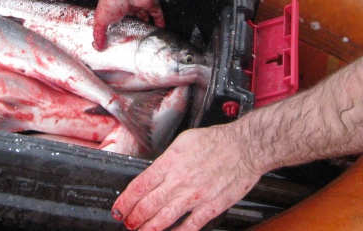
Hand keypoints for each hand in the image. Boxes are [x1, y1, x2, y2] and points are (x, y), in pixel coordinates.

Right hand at [92, 0, 165, 49]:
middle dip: (130, 26)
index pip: (111, 17)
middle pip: (129, 17)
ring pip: (143, 16)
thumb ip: (99, 33)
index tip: (114, 37)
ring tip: (145, 36)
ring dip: (144, 25)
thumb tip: (98, 45)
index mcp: (111, 5)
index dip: (112, 26)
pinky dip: (159, 22)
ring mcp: (138, 3)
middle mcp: (126, 4)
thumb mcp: (100, 19)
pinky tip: (159, 29)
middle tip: (131, 38)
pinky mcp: (150, 3)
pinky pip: (157, 14)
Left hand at [111, 125, 261, 230]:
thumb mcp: (182, 142)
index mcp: (170, 163)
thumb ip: (166, 160)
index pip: (139, 186)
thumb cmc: (215, 141)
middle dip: (133, 217)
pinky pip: (189, 226)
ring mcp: (194, 196)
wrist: (243, 147)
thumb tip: (154, 173)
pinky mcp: (210, 207)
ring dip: (148, 228)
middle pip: (148, 205)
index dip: (125, 201)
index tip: (118, 209)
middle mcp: (179, 181)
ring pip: (164, 219)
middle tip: (127, 223)